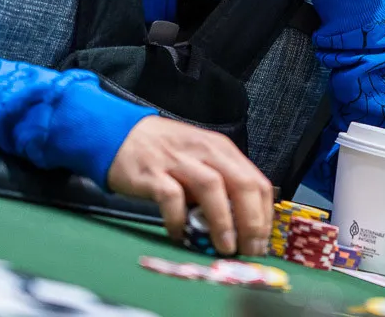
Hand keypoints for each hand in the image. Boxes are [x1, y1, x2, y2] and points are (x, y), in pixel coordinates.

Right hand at [107, 116, 272, 256]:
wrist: (120, 134)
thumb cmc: (165, 151)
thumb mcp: (201, 158)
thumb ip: (221, 183)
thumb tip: (242, 223)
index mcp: (221, 150)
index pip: (256, 181)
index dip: (264, 214)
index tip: (263, 240)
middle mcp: (205, 152)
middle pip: (241, 184)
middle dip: (252, 221)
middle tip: (251, 249)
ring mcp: (178, 161)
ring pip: (213, 188)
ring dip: (223, 222)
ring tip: (226, 248)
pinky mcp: (153, 174)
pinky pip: (172, 198)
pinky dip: (179, 221)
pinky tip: (180, 236)